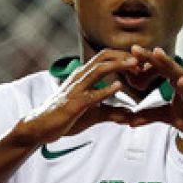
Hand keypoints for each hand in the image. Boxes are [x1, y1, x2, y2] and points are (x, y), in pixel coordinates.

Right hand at [17, 49, 136, 143]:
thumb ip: (111, 112)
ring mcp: (76, 89)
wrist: (40, 126)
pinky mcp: (74, 104)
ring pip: (98, 70)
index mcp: (83, 75)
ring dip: (118, 65)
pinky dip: (106, 90)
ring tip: (134, 65)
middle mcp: (79, 77)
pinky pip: (91, 94)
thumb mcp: (93, 114)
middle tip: (142, 59)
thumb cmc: (65, 117)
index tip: (140, 61)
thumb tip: (129, 115)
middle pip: (103, 57)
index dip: (123, 57)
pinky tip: (119, 87)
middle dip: (123, 56)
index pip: (104, 57)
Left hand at [126, 45, 182, 145]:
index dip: (144, 62)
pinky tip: (180, 80)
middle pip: (166, 66)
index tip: (128, 55)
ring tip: (156, 53)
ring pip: (179, 75)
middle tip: (134, 48)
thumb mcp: (169, 117)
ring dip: (168, 64)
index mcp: (178, 82)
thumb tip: (130, 120)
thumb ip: (150, 115)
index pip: (159, 68)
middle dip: (151, 57)